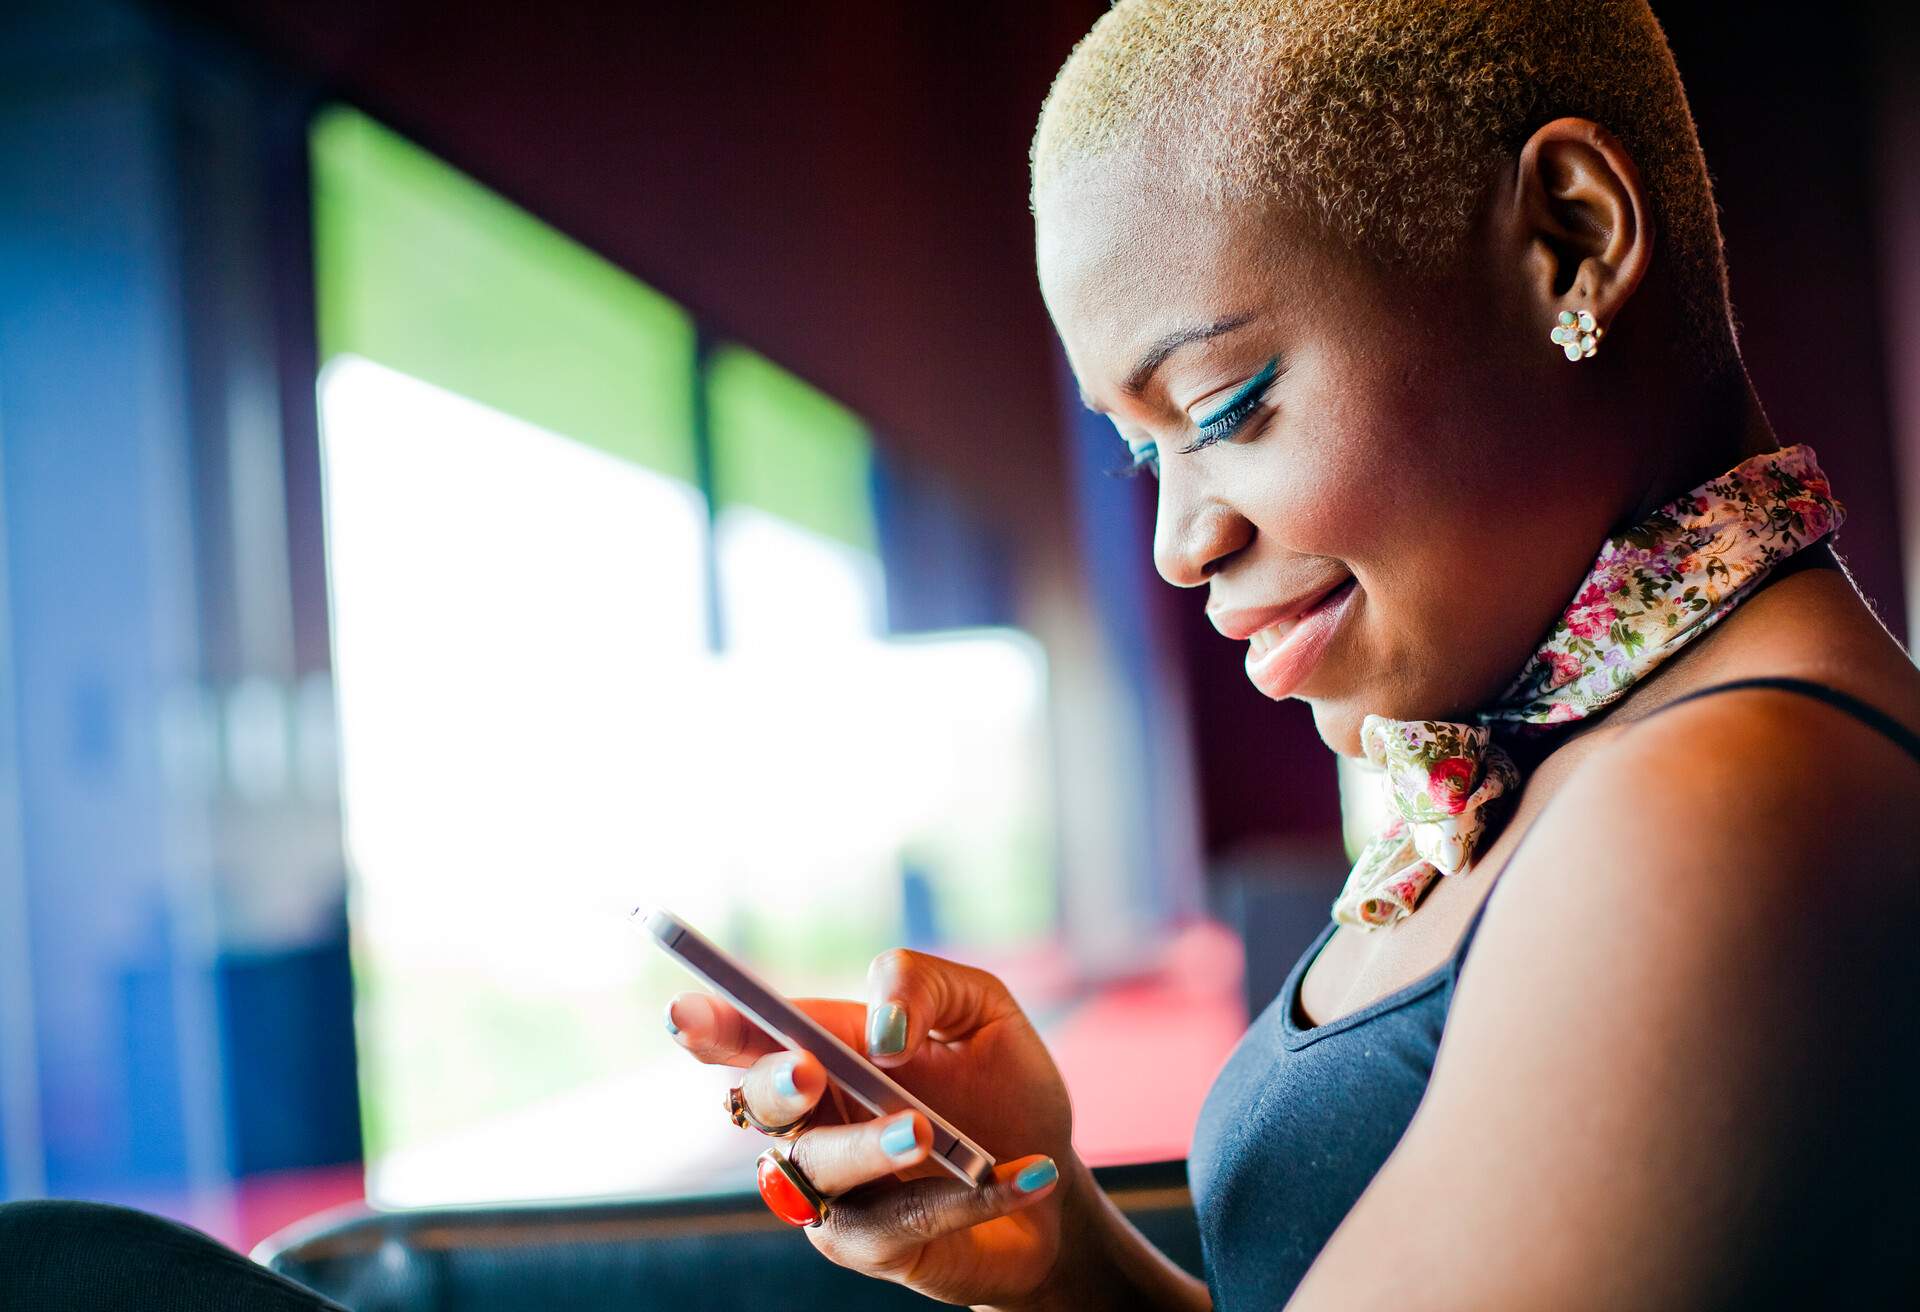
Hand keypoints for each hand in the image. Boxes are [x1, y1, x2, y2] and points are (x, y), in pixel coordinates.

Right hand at [665, 947, 1079, 1306]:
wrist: (1054, 1182)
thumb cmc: (1004, 1091)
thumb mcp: (981, 1011)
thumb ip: (923, 982)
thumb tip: (881, 1028)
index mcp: (826, 1053)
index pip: (753, 1035)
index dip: (710, 1025)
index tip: (682, 1013)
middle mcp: (815, 1121)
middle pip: (763, 1101)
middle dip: (777, 1083)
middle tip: (811, 1070)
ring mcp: (836, 1190)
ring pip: (822, 1168)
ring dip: (869, 1146)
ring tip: (925, 1130)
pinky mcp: (874, 1248)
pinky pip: (906, 1220)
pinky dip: (971, 1197)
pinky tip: (1029, 1174)